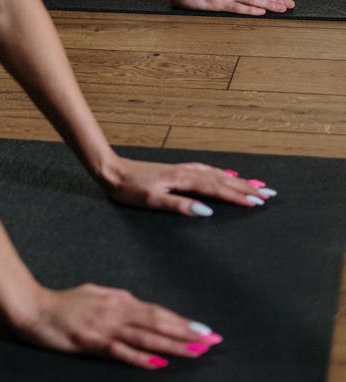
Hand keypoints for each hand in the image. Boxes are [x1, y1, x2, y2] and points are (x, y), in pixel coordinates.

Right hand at [16, 284, 222, 366]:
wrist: (35, 309)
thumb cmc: (64, 302)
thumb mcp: (94, 292)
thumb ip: (116, 298)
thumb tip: (136, 302)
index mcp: (118, 299)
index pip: (157, 312)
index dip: (182, 321)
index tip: (204, 329)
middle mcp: (115, 311)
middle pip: (157, 323)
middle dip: (186, 332)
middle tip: (211, 340)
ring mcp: (105, 327)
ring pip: (145, 336)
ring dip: (173, 344)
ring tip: (196, 351)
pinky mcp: (93, 343)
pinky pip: (121, 351)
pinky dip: (141, 357)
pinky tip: (158, 362)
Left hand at [103, 156, 276, 216]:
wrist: (111, 171)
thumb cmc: (129, 189)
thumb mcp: (152, 201)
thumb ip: (179, 205)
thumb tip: (206, 211)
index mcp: (183, 180)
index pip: (217, 189)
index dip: (239, 196)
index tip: (259, 203)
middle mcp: (187, 172)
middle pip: (223, 179)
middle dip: (246, 187)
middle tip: (270, 194)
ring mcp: (182, 169)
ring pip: (217, 174)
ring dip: (238, 180)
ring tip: (257, 185)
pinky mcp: (177, 170)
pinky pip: (207, 171)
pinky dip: (221, 174)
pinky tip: (226, 176)